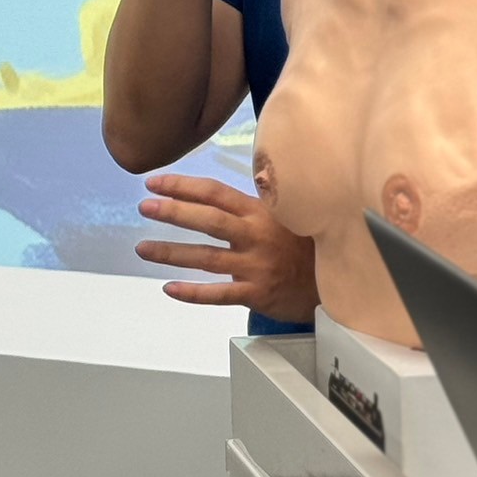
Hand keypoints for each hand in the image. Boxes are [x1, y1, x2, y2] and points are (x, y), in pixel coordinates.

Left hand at [135, 174, 318, 322]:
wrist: (332, 279)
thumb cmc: (303, 243)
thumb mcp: (283, 213)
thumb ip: (253, 202)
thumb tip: (218, 190)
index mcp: (258, 211)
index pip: (215, 192)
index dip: (183, 186)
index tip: (155, 182)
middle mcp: (254, 235)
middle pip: (208, 220)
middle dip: (173, 212)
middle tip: (145, 207)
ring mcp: (254, 265)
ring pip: (206, 257)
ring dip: (172, 253)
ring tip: (143, 249)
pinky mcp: (256, 293)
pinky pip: (219, 294)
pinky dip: (193, 292)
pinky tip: (169, 289)